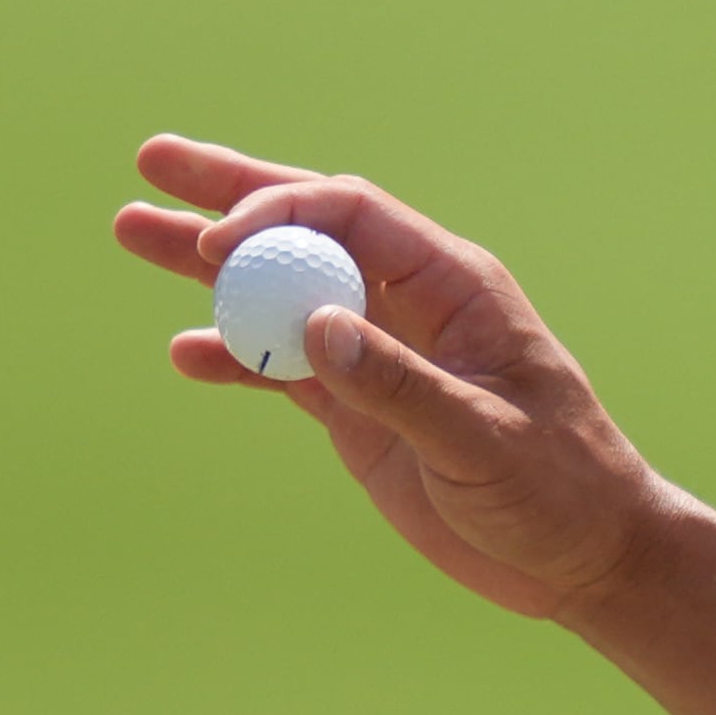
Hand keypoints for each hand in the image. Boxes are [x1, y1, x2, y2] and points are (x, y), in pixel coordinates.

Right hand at [112, 135, 668, 623]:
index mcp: (454, 284)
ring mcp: (381, 353)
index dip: (282, 211)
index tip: (217, 241)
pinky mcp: (362, 409)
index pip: (354, 214)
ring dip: (211, 266)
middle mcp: (412, 303)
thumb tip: (316, 327)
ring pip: (285, 290)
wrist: (582, 553)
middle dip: (231, 193)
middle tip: (151, 160)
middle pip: (309, 227)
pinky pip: (286, 365)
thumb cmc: (557, 485)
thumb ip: (399, 385)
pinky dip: (235, 354)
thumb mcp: (481, 438)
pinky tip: (184, 350)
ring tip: (134, 228)